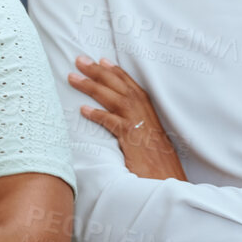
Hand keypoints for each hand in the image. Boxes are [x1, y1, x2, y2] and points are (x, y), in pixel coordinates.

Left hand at [69, 55, 186, 180]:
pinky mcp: (133, 139)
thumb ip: (136, 128)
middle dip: (98, 72)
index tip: (100, 60)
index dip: (115, 72)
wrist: (169, 182)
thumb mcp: (147, 140)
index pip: (130, 85)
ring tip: (73, 78)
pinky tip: (83, 110)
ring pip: (113, 99)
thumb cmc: (158, 164)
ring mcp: (140, 125)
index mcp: (149, 112)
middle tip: (79, 60)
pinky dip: (98, 115)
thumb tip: (121, 122)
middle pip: (120, 86)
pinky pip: (113, 122)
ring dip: (92, 86)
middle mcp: (145, 114)